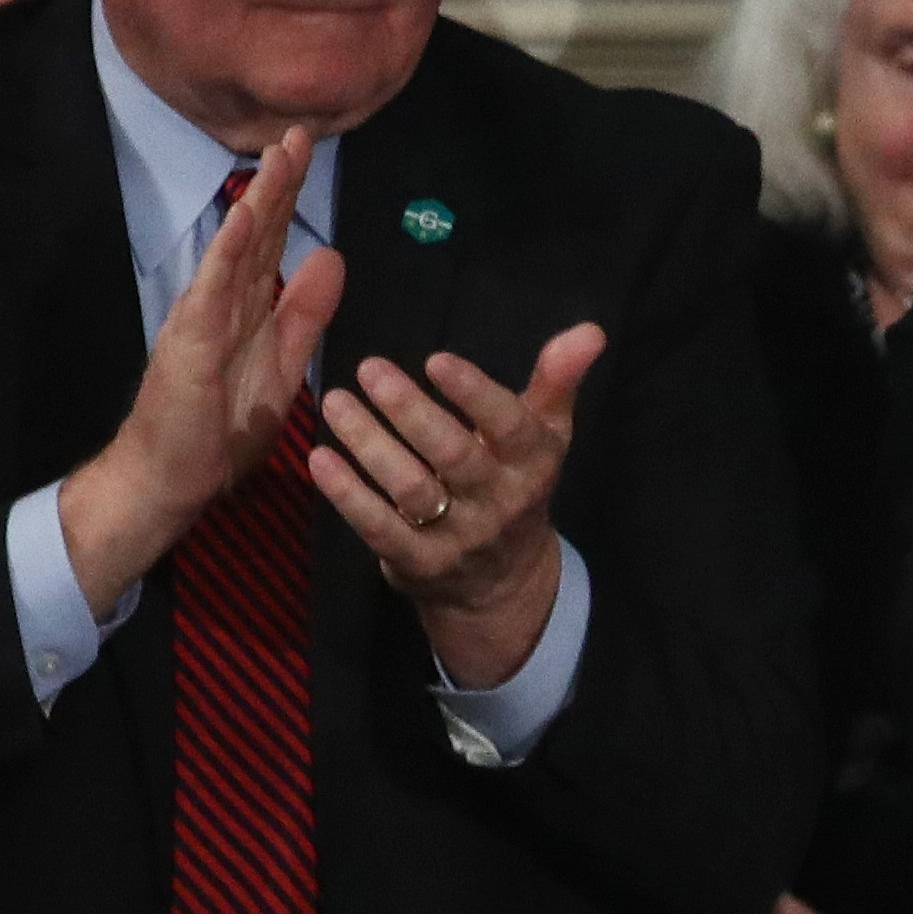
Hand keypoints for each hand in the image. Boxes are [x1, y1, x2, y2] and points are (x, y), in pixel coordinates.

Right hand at [59, 130, 344, 610]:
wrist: (173, 477)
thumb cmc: (219, 427)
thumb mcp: (282, 362)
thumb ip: (305, 311)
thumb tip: (331, 256)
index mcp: (246, 306)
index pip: (273, 239)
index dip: (292, 195)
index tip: (309, 148)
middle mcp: (222, 300)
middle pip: (255, 231)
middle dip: (278, 181)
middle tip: (299, 130)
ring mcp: (201, 316)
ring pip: (234, 247)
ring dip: (257, 200)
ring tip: (276, 155)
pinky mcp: (188, 339)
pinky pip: (211, 287)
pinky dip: (228, 250)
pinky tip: (243, 215)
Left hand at [310, 326, 603, 689]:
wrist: (502, 583)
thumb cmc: (515, 486)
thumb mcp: (545, 436)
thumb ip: (557, 380)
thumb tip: (591, 330)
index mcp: (532, 463)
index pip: (510, 426)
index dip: (474, 394)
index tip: (436, 359)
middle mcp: (500, 502)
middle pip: (454, 455)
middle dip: (411, 411)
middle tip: (369, 369)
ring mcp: (459, 538)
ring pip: (412, 490)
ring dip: (370, 445)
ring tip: (336, 402)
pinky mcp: (419, 565)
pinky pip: (381, 530)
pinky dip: (349, 496)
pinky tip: (321, 459)